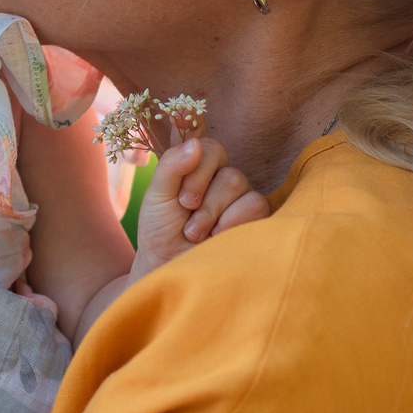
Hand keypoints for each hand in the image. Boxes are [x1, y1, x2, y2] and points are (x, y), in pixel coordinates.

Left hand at [131, 137, 266, 272]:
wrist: (168, 268)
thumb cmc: (161, 232)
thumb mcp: (157, 196)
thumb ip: (171, 166)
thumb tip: (195, 144)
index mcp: (200, 168)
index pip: (211, 148)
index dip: (196, 171)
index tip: (181, 199)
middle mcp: (224, 180)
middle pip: (226, 169)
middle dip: (201, 198)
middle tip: (187, 218)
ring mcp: (242, 199)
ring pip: (239, 183)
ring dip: (211, 213)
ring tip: (197, 234)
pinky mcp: (256, 219)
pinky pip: (255, 204)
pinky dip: (230, 222)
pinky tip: (217, 238)